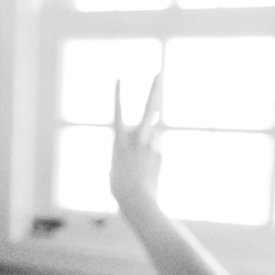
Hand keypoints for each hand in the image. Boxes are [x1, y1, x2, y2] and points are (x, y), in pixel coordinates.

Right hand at [109, 74, 162, 212]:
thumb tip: (145, 142)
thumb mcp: (115, 167)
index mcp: (119, 142)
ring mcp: (151, 146)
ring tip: (150, 124)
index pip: (117, 112)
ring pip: (154, 126)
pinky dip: (148, 151)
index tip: (119, 77)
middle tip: (159, 72)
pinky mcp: (160, 154)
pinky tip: (144, 166)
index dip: (118, 94)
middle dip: (154, 89)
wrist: (138, 201)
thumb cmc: (120, 188)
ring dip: (151, 122)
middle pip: (149, 108)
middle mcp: (137, 139)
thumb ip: (127, 150)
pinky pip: (153, 146)